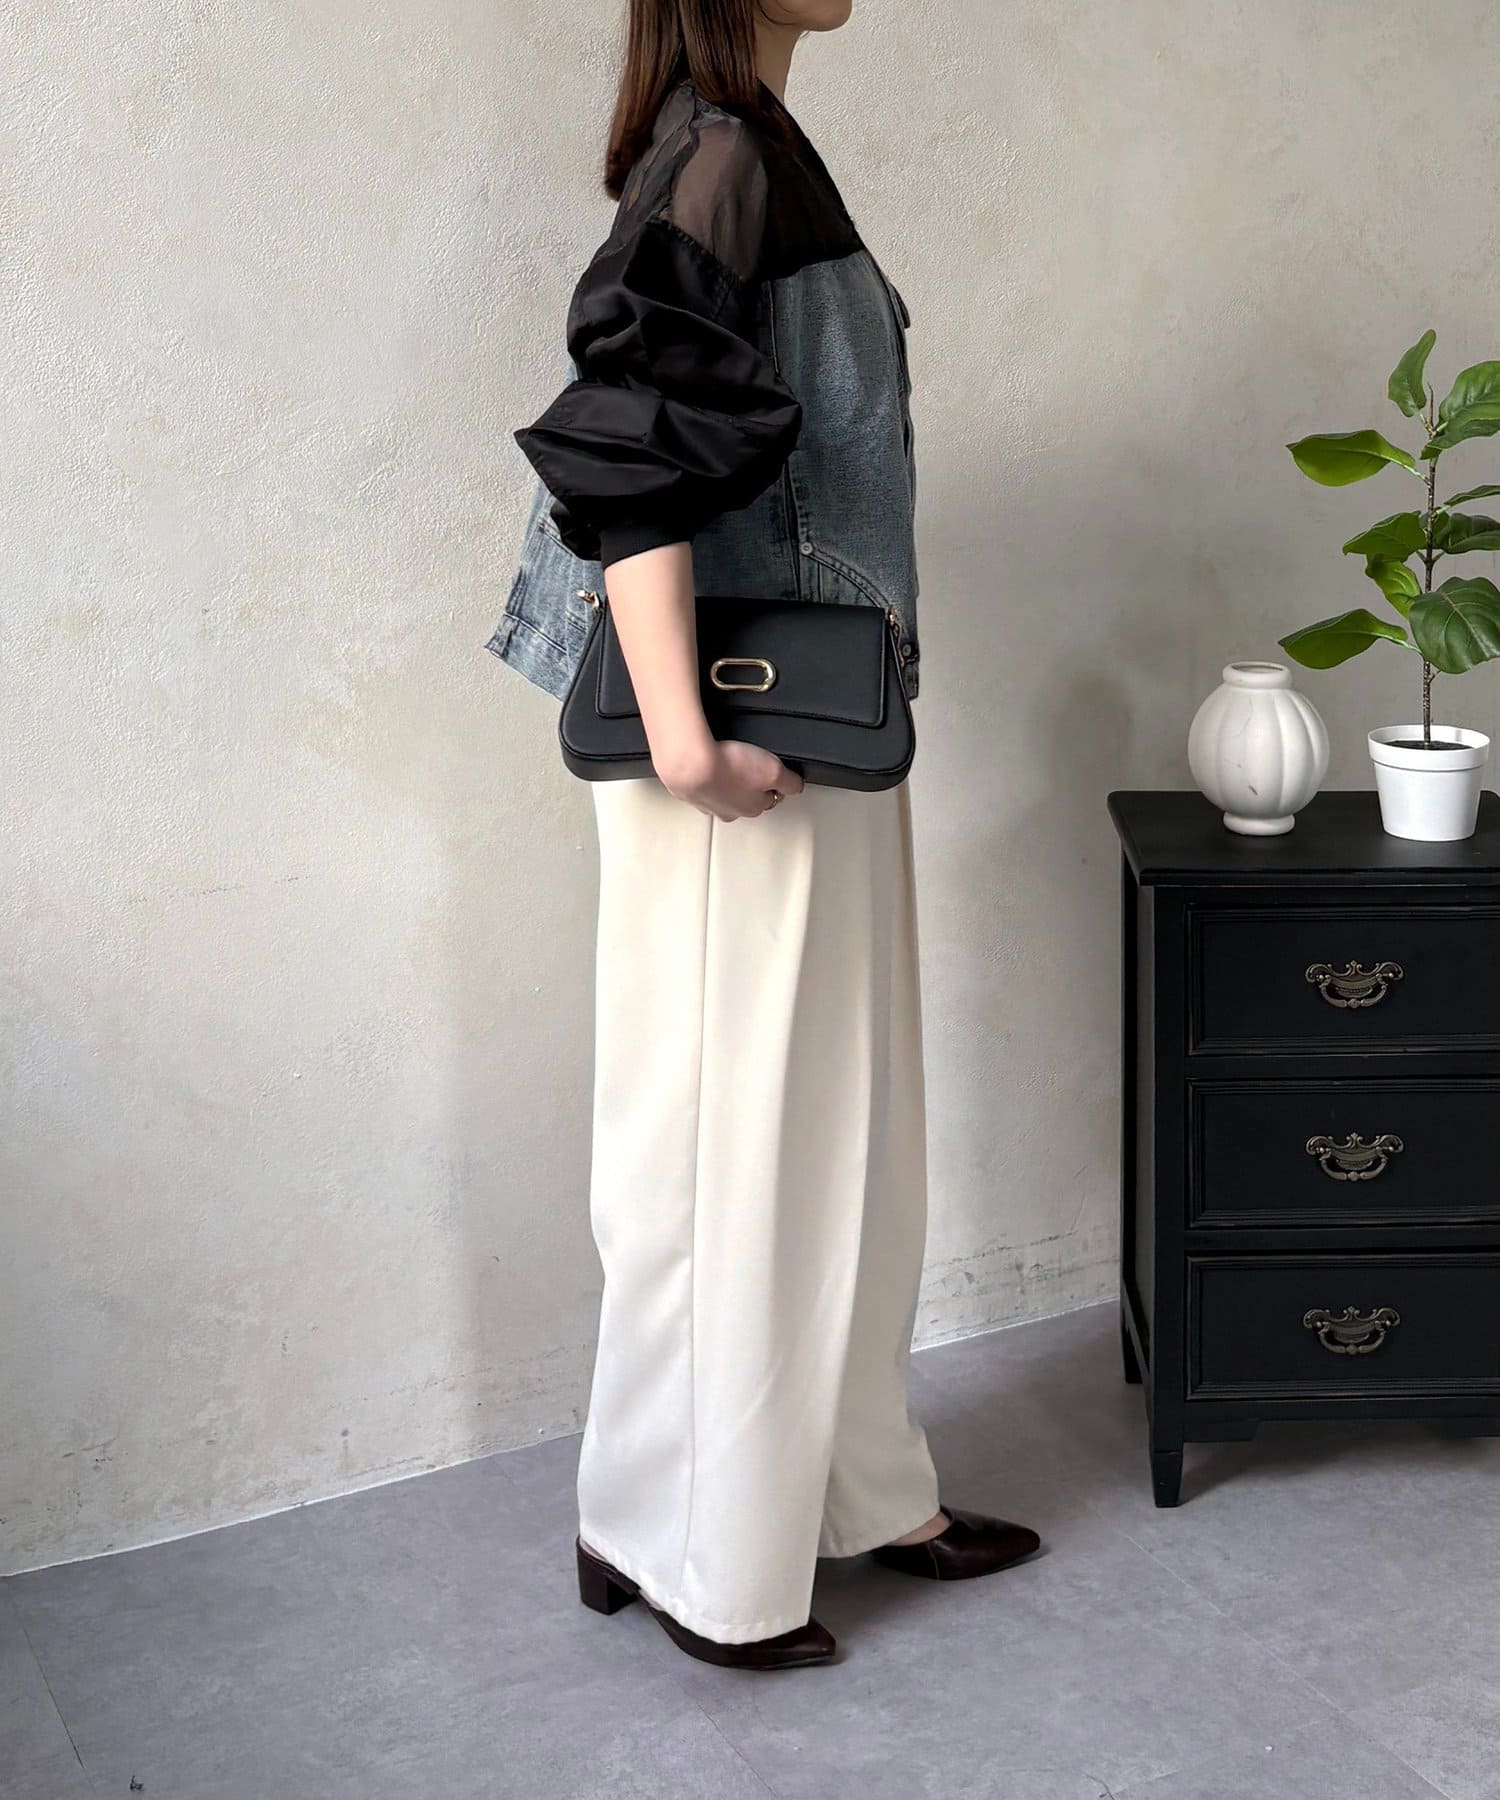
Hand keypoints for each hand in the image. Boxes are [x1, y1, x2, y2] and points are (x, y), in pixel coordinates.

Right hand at [654, 735, 803, 820]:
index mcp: (753, 808)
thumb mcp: (774, 771)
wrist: (690, 763)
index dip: (771, 780)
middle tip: (745, 761)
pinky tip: (706, 761)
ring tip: (725, 759)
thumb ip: (790, 781)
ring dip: (724, 780)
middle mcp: (729, 812)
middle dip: (747, 782)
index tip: (768, 767)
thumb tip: (796, 786)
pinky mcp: (687, 793)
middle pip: (745, 798)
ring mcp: (707, 804)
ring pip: (722, 793)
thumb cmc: (729, 767)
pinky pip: (701, 786)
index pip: (769, 797)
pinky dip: (704, 776)